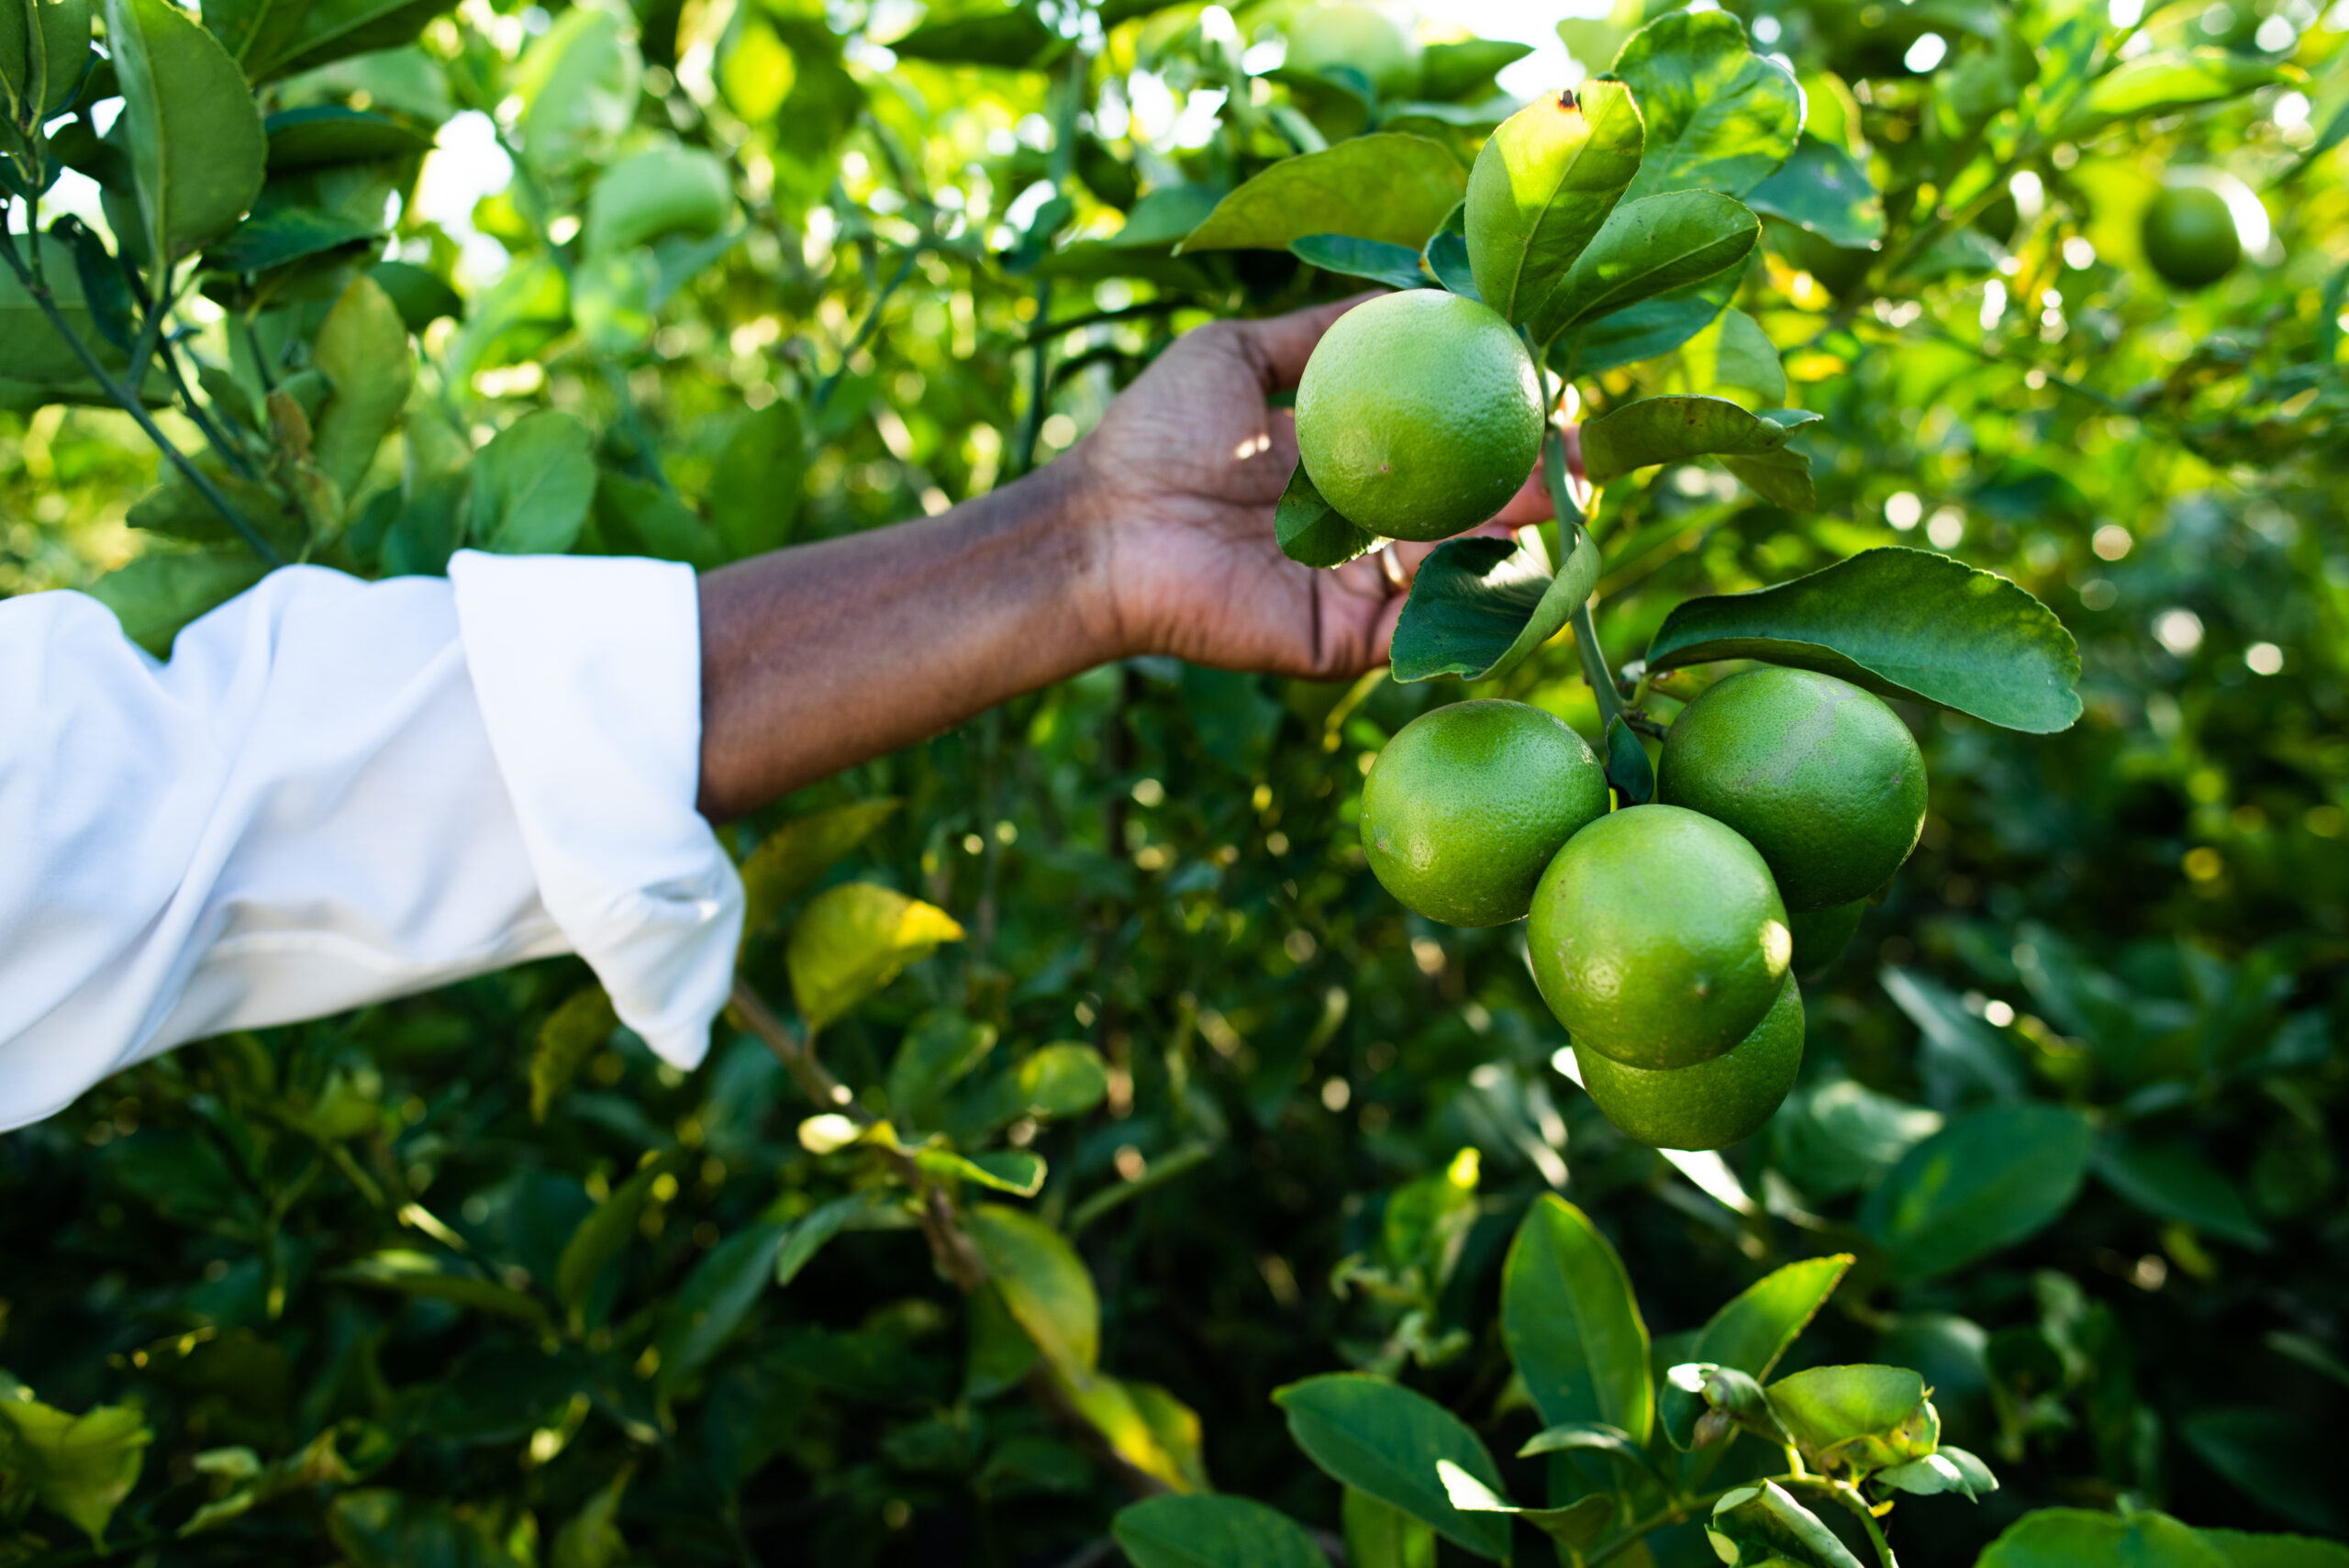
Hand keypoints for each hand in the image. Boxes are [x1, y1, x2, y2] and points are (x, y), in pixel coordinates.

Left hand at [1069, 297, 1574, 680]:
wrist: (1103, 525)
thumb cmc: (1156, 436)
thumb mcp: (1236, 356)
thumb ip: (1318, 332)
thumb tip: (1408, 293)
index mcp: (1345, 466)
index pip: (1442, 449)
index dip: (1498, 426)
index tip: (1550, 394)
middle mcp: (1363, 532)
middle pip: (1468, 513)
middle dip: (1533, 487)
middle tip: (1582, 457)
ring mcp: (1360, 591)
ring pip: (1459, 569)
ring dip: (1518, 536)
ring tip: (1562, 495)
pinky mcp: (1345, 643)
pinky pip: (1425, 630)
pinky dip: (1476, 604)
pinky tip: (1518, 561)